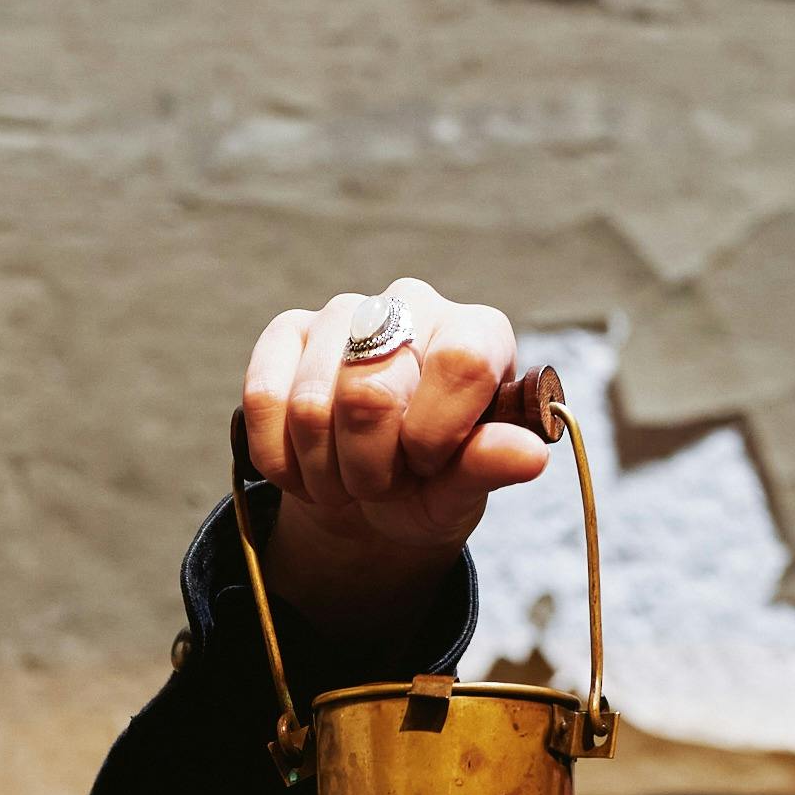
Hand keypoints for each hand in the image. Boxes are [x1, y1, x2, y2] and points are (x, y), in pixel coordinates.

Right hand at [237, 279, 555, 650]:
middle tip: (381, 485)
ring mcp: (345, 311)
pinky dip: (280, 458)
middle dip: (369, 468)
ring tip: (345, 481)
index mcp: (478, 332)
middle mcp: (414, 304)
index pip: (460, 363)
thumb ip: (488, 467)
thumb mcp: (462, 488)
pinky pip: (264, 398)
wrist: (367, 490)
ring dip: (324, 471)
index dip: (434, 433)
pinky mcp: (287, 331)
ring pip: (313, 404)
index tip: (428, 465)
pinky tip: (305, 468)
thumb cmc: (430, 482)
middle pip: (371, 393)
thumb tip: (531, 457)